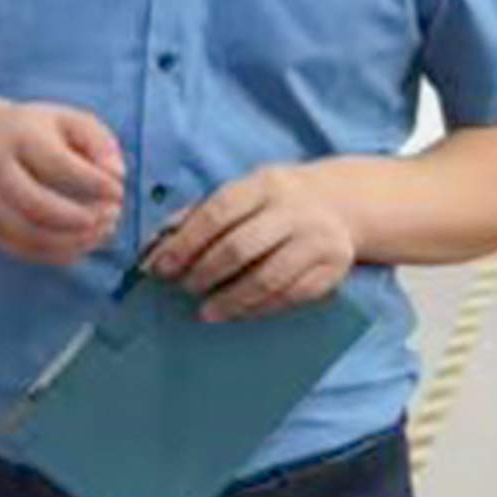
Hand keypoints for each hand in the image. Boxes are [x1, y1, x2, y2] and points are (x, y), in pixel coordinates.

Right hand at [0, 99, 127, 268]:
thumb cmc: (42, 132)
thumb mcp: (73, 121)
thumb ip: (100, 143)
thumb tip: (116, 174)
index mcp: (22, 136)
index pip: (56, 163)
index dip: (92, 181)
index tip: (118, 191)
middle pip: (31, 202)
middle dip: (75, 218)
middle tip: (109, 217)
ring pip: (24, 232)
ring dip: (68, 241)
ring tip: (101, 232)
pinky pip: (19, 248)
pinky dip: (54, 254)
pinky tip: (81, 246)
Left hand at [144, 164, 359, 320]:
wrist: (341, 203)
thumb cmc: (275, 201)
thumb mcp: (243, 192)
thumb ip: (199, 215)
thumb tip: (155, 246)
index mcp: (264, 184)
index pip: (218, 213)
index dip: (185, 243)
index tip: (161, 268)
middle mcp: (294, 210)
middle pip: (241, 248)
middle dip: (205, 273)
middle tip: (185, 289)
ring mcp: (317, 239)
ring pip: (267, 278)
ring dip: (231, 300)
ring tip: (205, 311)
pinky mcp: (333, 268)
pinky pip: (290, 295)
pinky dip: (259, 308)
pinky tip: (238, 313)